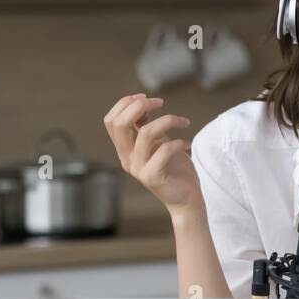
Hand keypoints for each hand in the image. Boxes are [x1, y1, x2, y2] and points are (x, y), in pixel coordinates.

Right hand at [103, 93, 200, 215]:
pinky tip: (187, 143)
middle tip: (160, 103)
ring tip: (184, 122)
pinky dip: (179, 141)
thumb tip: (141, 104)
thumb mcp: (158, 142)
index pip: (111, 121)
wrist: (186, 199)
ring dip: (168, 120)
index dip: (126, 104)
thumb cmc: (174, 169)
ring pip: (145, 133)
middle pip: (120, 124)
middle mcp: (126, 159)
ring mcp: (138, 169)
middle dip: (140, 106)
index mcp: (124, 150)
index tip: (147, 98)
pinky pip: (164, 150)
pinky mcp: (153, 177)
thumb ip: (145, 127)